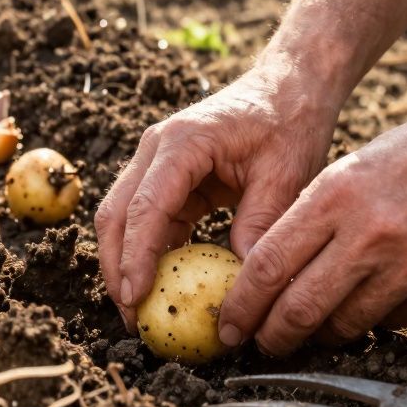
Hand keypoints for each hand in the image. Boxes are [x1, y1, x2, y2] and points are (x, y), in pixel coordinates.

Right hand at [96, 59, 342, 332]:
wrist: (287, 89)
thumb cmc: (289, 123)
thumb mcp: (286, 173)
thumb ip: (261, 222)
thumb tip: (243, 281)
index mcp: (183, 142)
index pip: (146, 206)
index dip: (137, 256)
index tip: (136, 297)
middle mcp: (156, 149)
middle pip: (117, 214)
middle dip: (117, 268)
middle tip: (133, 317)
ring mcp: (155, 163)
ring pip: (122, 219)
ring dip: (126, 264)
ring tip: (142, 311)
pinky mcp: (166, 179)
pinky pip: (146, 222)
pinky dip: (149, 255)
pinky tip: (163, 288)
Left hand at [222, 92, 406, 354]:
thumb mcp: (354, 165)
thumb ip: (313, 216)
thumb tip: (269, 273)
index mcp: (337, 194)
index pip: (269, 265)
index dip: (241, 304)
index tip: (228, 322)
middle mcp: (372, 233)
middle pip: (300, 309)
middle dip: (271, 337)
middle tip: (259, 343)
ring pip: (344, 326)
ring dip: (318, 335)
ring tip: (306, 330)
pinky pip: (391, 322)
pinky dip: (370, 321)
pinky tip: (364, 305)